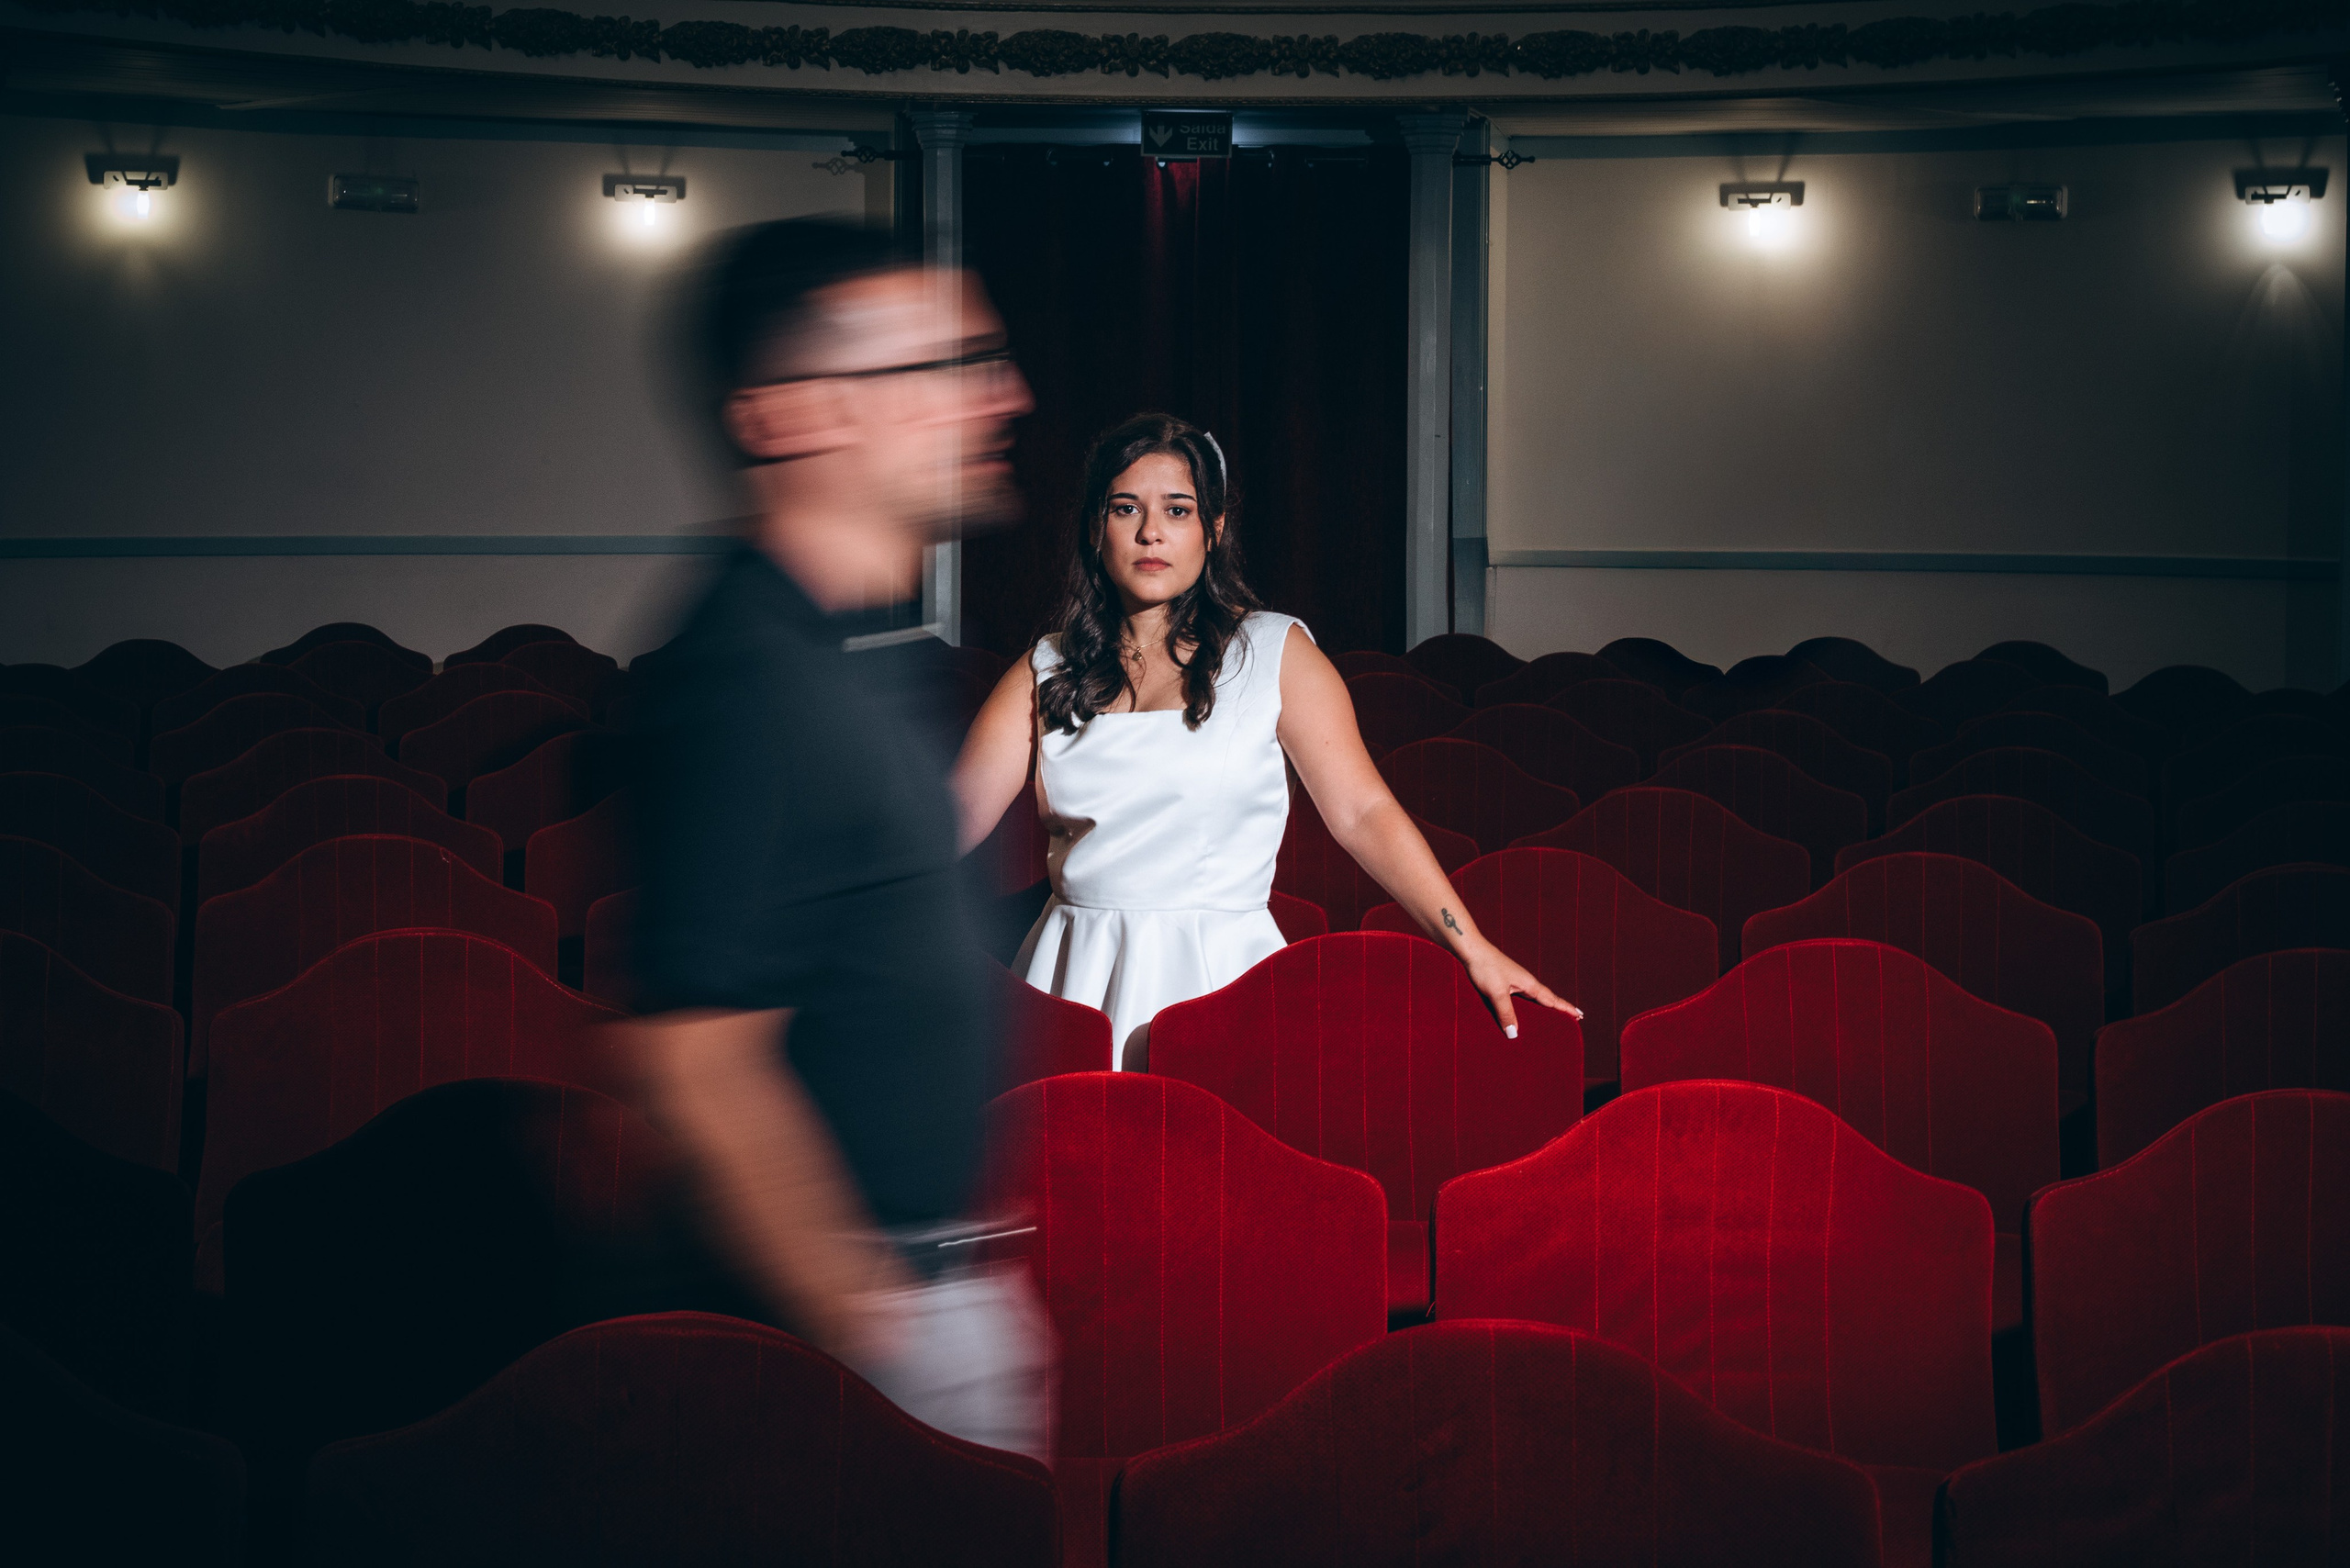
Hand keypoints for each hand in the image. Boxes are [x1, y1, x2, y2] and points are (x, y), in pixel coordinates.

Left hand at [1457, 938, 1581, 1037]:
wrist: (1471, 950)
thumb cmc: (1485, 968)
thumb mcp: (1496, 993)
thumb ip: (1506, 1013)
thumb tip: (1514, 1035)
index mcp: (1529, 984)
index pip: (1552, 999)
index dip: (1566, 1008)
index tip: (1580, 1015)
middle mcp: (1526, 982)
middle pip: (1547, 998)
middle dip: (1560, 1008)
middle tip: (1574, 1018)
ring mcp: (1516, 980)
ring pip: (1535, 997)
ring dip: (1546, 1006)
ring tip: (1553, 1016)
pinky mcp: (1505, 981)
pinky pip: (1523, 996)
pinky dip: (1530, 1004)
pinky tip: (1525, 1008)